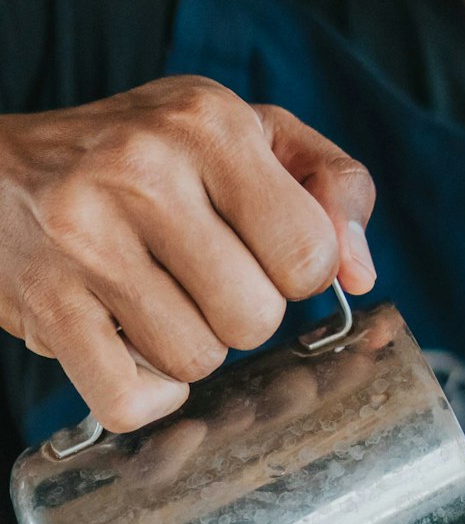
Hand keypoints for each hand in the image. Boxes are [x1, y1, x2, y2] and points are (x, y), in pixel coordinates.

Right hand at [0, 77, 375, 431]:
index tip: (261, 256)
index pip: (310, 255)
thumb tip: (359, 274)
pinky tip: (124, 347)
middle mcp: (145, 170)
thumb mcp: (240, 132)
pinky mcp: (45, 301)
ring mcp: (86, 237)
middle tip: (196, 279)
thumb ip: (327, 185)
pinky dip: (142, 395)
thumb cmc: (138, 155)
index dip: (295, 276)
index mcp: (209, 124)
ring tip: (150, 301)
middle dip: (238, 316)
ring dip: (186, 351)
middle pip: (256, 319)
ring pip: (198, 361)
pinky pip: (133, 399)